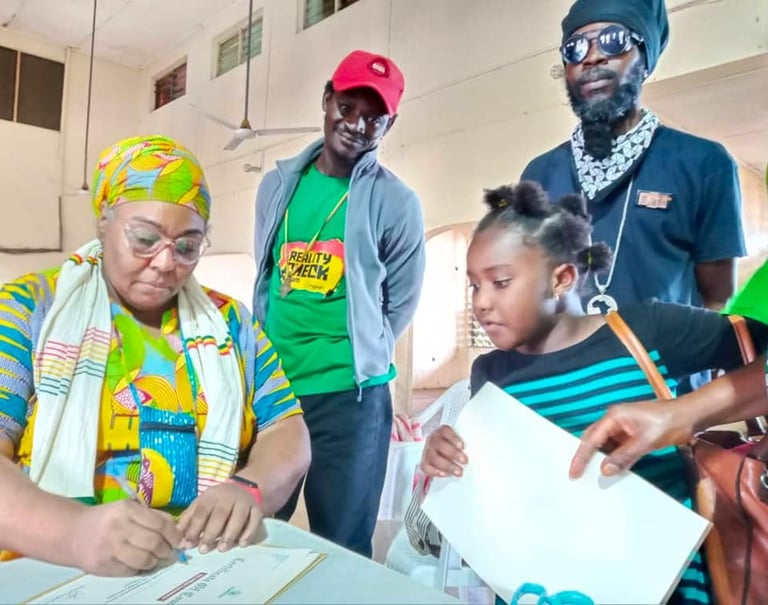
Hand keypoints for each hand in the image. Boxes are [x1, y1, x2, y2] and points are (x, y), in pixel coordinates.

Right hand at [70, 500, 180, 575]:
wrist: (73, 533)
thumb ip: (153, 516)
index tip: (179, 540)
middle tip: (168, 552)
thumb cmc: (107, 519)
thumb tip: (177, 529)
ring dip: (155, 562)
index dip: (174, 534)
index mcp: (127, 510)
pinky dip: (140, 569)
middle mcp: (118, 528)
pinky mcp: (103, 565)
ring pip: (145, 560)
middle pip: (154, 543)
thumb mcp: (129, 508)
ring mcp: (110, 548)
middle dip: (166, 550)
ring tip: (155, 558)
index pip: (160, 524)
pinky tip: (140, 564)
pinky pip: (131, 571)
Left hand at [177, 482, 263, 553]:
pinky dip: (249, 532)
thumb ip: (188, 520)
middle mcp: (229, 496)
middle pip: (220, 514)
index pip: (202, 511)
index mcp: (211, 495)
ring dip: (230, 534)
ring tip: (222, 548)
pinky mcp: (257, 509)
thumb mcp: (200, 505)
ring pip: (238, 517)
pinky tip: (242, 544)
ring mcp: (244, 502)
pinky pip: (255, 520)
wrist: (242, 488)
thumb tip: (178, 540)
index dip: (194, 528)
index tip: (188, 544)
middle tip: (204, 549)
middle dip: (211, 533)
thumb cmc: (216, 502)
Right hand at [421, 425, 466, 477]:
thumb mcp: (458, 441)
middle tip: (465, 461)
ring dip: (447, 465)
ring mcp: (428, 451)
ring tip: (459, 472)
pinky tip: (444, 474)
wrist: (441, 452)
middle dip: (453, 454)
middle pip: (440, 445)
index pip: (445, 431)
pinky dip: (435, 471)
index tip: (462, 446)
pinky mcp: (425, 462)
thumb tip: (477, 451)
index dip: (454, 438)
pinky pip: (426, 467)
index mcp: (442, 432)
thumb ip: (463, 445)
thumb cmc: (453, 446)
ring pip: (434, 457)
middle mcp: (433, 440)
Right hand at [569, 400, 694, 478]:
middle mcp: (614, 419)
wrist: (690, 415)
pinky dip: (611, 457)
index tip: (573, 472)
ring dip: (598, 457)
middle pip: (593, 438)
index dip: (581, 456)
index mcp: (613, 417)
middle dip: (583, 456)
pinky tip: (610, 468)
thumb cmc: (668, 423)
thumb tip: (604, 470)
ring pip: (604, 443)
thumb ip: (624, 456)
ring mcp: (622, 426)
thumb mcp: (645, 441)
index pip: (591, 438)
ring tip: (589, 474)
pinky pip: (616, 446)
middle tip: (575, 474)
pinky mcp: (631, 433)